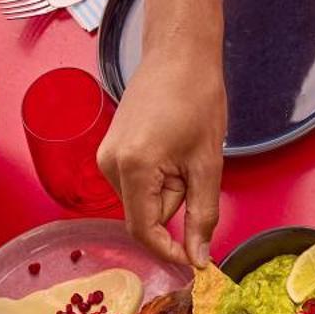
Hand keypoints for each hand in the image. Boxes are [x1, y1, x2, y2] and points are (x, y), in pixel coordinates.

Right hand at [98, 44, 226, 267]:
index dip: (168, 251)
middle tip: (195, 168)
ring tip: (182, 153)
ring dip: (168, 190)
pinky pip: (137, 184)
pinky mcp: (110, 151)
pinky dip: (158, 178)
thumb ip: (202, 217)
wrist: (178, 54)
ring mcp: (106, 156)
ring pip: (142, 200)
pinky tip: (170, 148)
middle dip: (175, 205)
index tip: (194, 260)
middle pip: (145, 215)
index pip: (143, 230)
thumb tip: (199, 258)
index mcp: (133, 168)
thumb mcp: (208, 165)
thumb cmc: (196, 98)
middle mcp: (109, 164)